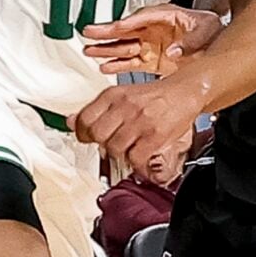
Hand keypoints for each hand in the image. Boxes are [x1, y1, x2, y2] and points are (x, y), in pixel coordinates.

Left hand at [74, 76, 200, 177]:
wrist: (185, 92)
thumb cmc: (154, 96)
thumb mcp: (122, 95)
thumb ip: (96, 109)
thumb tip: (70, 121)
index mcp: (113, 94)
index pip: (84, 118)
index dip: (82, 133)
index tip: (86, 138)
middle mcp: (125, 106)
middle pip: (97, 135)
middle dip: (100, 144)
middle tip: (108, 145)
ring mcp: (140, 121)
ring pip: (114, 148)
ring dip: (120, 154)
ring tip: (128, 150)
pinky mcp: (155, 135)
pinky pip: (135, 158)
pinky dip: (136, 164)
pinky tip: (140, 160)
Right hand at [82, 5, 223, 75]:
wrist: (220, 46)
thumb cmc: (214, 30)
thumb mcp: (208, 28)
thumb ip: (193, 39)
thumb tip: (175, 50)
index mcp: (166, 16)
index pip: (142, 18)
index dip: (128, 23)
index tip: (116, 27)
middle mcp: (154, 30)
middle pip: (126, 30)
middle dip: (107, 32)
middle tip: (88, 32)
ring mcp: (152, 45)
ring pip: (124, 46)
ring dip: (107, 49)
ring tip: (90, 51)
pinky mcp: (152, 61)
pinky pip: (131, 62)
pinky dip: (118, 65)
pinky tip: (105, 67)